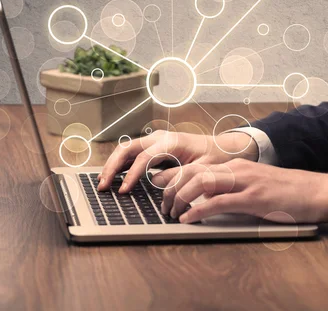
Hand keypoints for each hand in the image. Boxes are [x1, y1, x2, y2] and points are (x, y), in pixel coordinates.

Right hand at [98, 131, 257, 192]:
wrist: (225, 148)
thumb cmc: (216, 158)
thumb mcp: (202, 169)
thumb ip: (179, 175)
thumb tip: (154, 182)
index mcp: (172, 142)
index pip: (144, 158)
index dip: (131, 175)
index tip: (123, 190)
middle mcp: (160, 138)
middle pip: (127, 149)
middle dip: (112, 167)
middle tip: (103, 186)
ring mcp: (156, 141)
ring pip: (126, 150)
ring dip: (113, 165)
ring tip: (103, 183)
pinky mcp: (155, 148)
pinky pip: (133, 154)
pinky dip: (121, 165)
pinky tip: (115, 178)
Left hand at [158, 158, 327, 223]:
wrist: (315, 191)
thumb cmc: (287, 191)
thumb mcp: (256, 184)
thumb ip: (234, 187)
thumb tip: (209, 198)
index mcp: (236, 165)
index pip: (196, 164)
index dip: (174, 176)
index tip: (162, 189)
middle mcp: (238, 169)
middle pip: (193, 171)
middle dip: (172, 188)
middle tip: (164, 205)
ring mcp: (246, 183)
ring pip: (201, 182)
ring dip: (181, 198)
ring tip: (173, 213)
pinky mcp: (254, 199)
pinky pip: (218, 203)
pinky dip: (198, 211)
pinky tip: (189, 219)